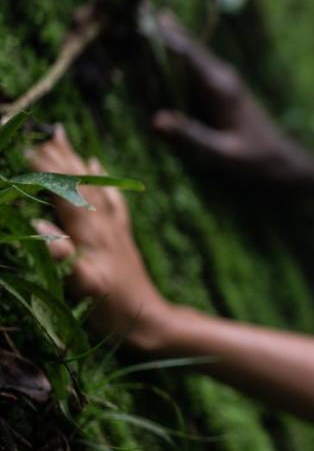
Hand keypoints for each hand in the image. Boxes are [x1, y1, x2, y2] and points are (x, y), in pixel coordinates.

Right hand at [27, 127, 170, 350]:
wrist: (152, 321)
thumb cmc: (113, 309)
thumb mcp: (85, 287)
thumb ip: (63, 256)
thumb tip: (39, 224)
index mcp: (89, 233)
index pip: (62, 193)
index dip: (43, 170)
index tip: (24, 145)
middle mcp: (103, 224)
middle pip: (76, 183)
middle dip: (56, 156)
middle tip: (37, 129)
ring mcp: (114, 228)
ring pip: (93, 185)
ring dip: (75, 160)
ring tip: (61, 135)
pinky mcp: (123, 235)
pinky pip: (112, 198)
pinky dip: (103, 178)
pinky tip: (98, 163)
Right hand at [150, 9, 312, 183]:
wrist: (281, 159)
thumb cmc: (254, 158)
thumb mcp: (221, 152)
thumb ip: (191, 135)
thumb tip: (156, 119)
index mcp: (221, 87)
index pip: (187, 54)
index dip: (164, 36)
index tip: (140, 18)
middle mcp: (221, 76)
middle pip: (187, 45)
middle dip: (163, 27)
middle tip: (138, 2)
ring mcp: (220, 79)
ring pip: (190, 52)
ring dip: (169, 35)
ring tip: (144, 13)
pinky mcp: (219, 87)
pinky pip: (193, 65)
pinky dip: (176, 52)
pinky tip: (162, 40)